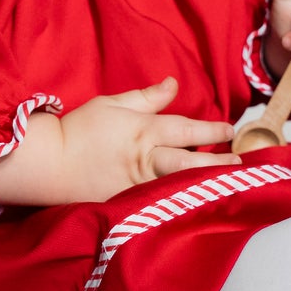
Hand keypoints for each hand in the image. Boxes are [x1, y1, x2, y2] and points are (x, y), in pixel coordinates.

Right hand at [0, 79, 235, 205]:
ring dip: (203, 183)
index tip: (231, 130)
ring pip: (178, 184)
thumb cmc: (80, 128)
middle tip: (241, 164)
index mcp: (144, 131)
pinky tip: (193, 206)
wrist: (49, 163)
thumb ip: (147, 97)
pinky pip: (157, 202)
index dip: (211, 130)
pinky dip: (177, 202)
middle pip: (188, 160)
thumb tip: (173, 84)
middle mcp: (145, 159)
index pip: (185, 130)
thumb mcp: (113, 103)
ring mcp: (137, 185)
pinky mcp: (126, 204)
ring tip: (228, 186)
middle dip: (217, 162)